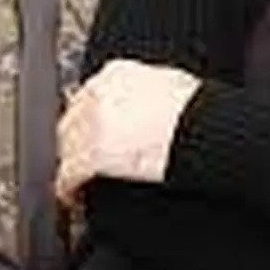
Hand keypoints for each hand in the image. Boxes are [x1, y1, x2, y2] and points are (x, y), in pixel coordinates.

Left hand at [54, 58, 201, 204]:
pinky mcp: (92, 156)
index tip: (91, 131)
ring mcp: (92, 126)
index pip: (88, 96)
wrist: (203, 129)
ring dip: (70, 163)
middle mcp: (98, 96)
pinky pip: (69, 174)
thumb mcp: (170, 84)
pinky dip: (68, 186)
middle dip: (75, 140)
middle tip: (81, 156)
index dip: (88, 118)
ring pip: (67, 147)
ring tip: (75, 179)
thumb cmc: (197, 110)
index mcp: (116, 74)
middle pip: (71, 120)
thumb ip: (145, 89)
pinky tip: (71, 195)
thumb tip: (147, 99)